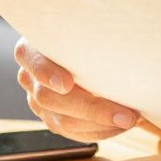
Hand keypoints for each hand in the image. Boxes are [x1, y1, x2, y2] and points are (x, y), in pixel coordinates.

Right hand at [13, 38, 160, 142]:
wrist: (82, 48)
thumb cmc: (85, 34)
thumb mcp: (83, 27)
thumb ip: (88, 36)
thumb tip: (118, 41)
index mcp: (31, 49)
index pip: (32, 60)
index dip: (47, 73)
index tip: (68, 84)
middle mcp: (29, 77)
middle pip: (51, 98)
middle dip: (92, 109)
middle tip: (126, 114)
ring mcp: (37, 101)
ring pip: (63, 121)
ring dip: (101, 124)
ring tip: (130, 119)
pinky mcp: (52, 118)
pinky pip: (73, 133)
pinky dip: (99, 131)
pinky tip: (119, 126)